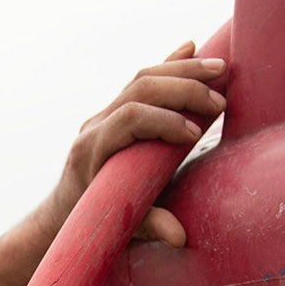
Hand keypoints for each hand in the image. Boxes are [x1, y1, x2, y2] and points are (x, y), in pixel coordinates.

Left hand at [38, 40, 230, 248]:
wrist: (65, 212)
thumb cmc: (93, 222)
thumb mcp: (119, 227)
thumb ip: (148, 226)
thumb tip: (179, 236)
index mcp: (92, 149)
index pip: (131, 118)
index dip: (165, 121)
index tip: (195, 136)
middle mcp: (95, 124)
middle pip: (140, 88)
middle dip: (182, 89)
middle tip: (219, 99)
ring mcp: (104, 114)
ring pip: (142, 78)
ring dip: (182, 70)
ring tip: (219, 69)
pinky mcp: (115, 110)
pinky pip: (142, 81)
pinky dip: (169, 65)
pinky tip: (191, 49)